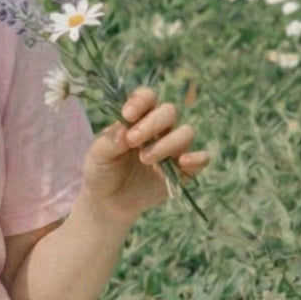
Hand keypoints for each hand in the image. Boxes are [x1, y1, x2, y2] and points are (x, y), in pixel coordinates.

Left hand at [81, 87, 209, 219]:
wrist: (108, 202)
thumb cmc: (102, 170)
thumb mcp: (98, 154)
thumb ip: (112, 140)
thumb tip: (127, 131)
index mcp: (138, 118)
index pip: (147, 97)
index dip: (141, 101)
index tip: (127, 115)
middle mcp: (159, 129)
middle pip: (169, 111)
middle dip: (152, 124)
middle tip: (132, 141)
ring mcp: (173, 148)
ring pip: (186, 132)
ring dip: (167, 143)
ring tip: (144, 159)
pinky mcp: (184, 170)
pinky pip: (202, 158)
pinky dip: (196, 158)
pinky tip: (182, 162)